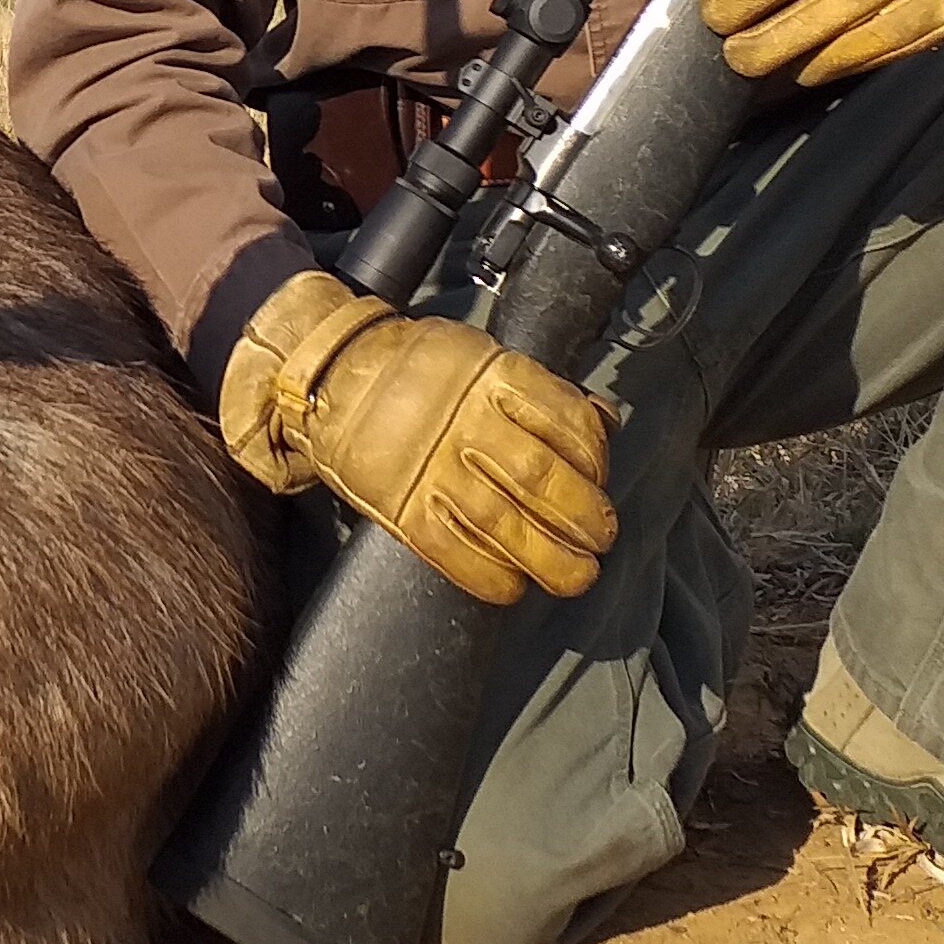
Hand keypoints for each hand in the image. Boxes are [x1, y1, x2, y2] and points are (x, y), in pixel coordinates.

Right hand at [221, 271, 618, 604]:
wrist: (336, 378)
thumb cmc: (424, 372)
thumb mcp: (485, 358)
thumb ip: (542, 393)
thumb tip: (607, 424)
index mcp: (491, 374)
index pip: (564, 420)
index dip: (594, 458)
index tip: (600, 479)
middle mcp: (463, 420)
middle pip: (537, 477)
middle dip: (582, 517)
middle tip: (601, 540)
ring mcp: (427, 465)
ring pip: (500, 521)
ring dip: (548, 557)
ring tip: (577, 575)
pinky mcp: (397, 505)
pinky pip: (449, 550)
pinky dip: (488, 575)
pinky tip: (515, 586)